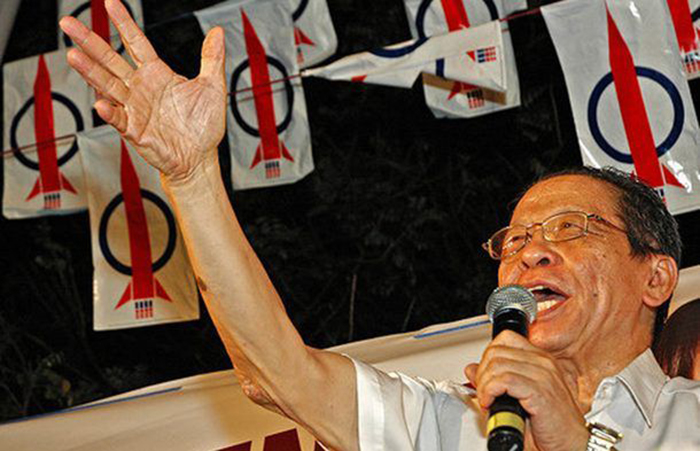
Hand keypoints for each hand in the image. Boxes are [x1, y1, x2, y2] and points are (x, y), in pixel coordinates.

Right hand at [59, 0, 226, 181]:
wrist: (200, 157)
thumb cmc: (203, 125)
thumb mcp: (212, 87)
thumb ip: (212, 59)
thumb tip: (218, 33)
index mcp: (157, 74)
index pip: (136, 42)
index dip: (124, 23)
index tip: (110, 3)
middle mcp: (140, 88)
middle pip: (110, 60)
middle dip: (89, 41)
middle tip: (68, 23)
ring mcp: (134, 108)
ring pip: (107, 85)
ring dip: (90, 72)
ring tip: (73, 56)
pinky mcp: (134, 131)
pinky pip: (119, 119)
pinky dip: (109, 112)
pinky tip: (100, 103)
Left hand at [464, 331, 588, 450]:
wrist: (571, 445)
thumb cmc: (550, 426)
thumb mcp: (516, 397)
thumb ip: (493, 380)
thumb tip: (472, 369)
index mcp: (540, 360)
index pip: (505, 339)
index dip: (488, 356)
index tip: (485, 376)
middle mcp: (543, 363)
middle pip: (496, 351)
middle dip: (482, 372)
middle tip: (483, 392)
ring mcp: (543, 375)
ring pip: (497, 364)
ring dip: (484, 384)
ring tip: (487, 400)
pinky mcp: (541, 391)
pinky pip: (504, 380)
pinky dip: (490, 391)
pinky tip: (491, 403)